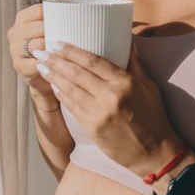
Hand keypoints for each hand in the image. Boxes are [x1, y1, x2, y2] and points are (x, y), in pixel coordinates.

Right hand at [7, 0, 71, 100]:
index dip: (53, 16)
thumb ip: (57, 9)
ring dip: (51, 49)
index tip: (67, 21)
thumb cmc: (49, 44)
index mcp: (22, 18)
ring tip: (65, 51)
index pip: (38, 11)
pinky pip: (35, 63)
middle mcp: (15, 32)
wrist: (44, 73)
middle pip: (36, 28)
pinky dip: (48, 64)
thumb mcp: (52, 26)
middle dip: (53, 33)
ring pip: (36, 46)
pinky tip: (58, 64)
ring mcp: (14, 49)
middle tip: (69, 38)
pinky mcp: (18, 66)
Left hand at [32, 40, 183, 174]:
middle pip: (76, 73)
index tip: (57, 43)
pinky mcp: (92, 127)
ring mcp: (99, 113)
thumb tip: (127, 43)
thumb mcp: (149, 86)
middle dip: (55, 61)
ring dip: (53, 77)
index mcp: (124, 82)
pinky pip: (72, 107)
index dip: (72, 51)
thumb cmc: (153, 117)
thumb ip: (135, 65)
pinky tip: (54, 86)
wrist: (153, 152)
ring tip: (41, 66)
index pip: (92, 60)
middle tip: (41, 51)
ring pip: (70, 89)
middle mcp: (110, 95)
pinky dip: (61, 95)